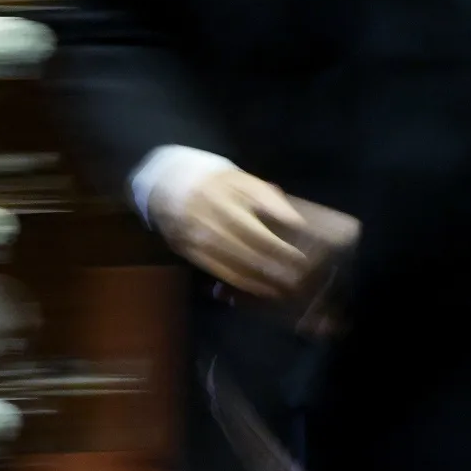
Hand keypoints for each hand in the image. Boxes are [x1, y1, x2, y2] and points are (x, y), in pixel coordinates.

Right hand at [152, 167, 309, 299]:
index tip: (301, 259)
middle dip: (274, 269)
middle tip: (298, 280)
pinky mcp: (191, 253)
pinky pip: (219, 272)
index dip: (279, 248)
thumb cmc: (219, 184)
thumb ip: (270, 199)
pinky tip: (260, 289)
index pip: (258, 231)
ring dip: (261, 281)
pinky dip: (241, 283)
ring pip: (234, 266)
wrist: (169, 185)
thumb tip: (295, 222)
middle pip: (247, 252)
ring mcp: (198, 240)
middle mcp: (210, 223)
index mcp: (226, 201)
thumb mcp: (245, 181)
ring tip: (284, 289)